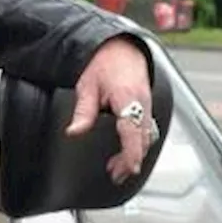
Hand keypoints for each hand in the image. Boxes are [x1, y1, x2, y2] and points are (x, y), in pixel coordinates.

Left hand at [66, 38, 153, 181]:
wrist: (120, 47)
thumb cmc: (104, 64)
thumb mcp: (87, 86)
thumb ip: (83, 112)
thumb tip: (74, 132)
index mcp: (128, 98)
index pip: (132, 132)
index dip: (132, 153)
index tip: (129, 169)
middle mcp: (142, 103)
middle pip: (142, 139)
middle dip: (131, 160)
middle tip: (116, 175)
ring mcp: (147, 105)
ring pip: (147, 137)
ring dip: (135, 154)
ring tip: (119, 169)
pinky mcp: (147, 106)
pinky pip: (147, 130)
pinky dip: (139, 144)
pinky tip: (128, 152)